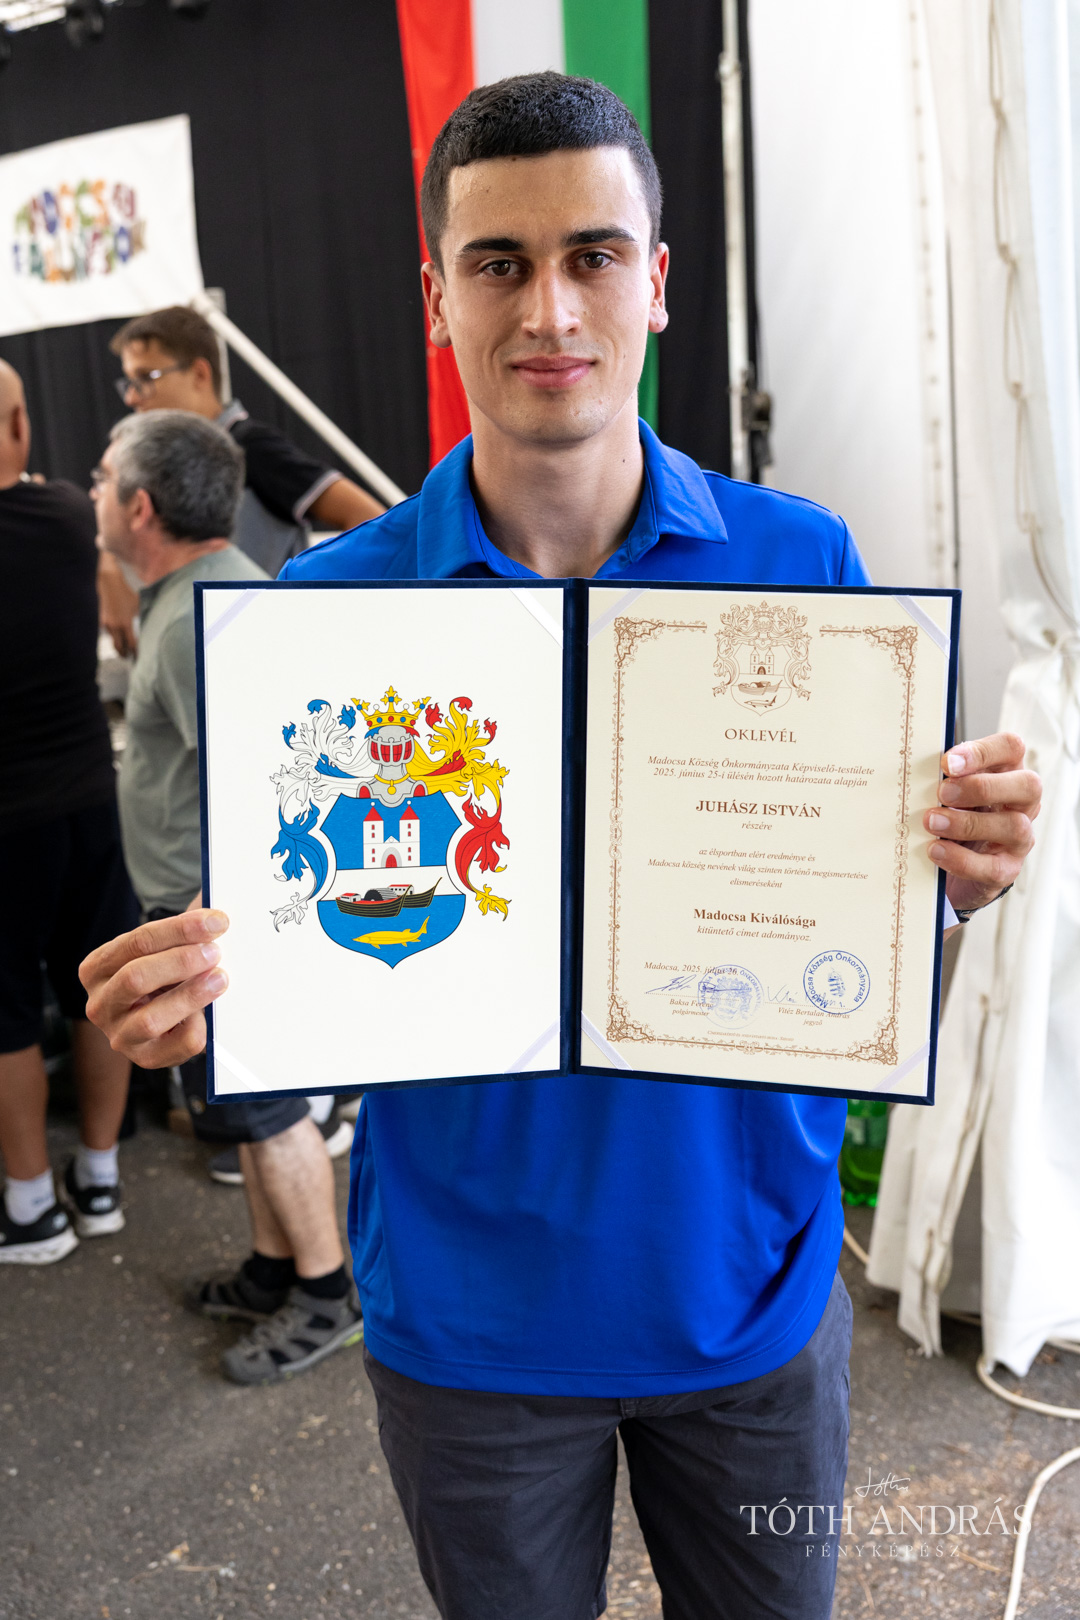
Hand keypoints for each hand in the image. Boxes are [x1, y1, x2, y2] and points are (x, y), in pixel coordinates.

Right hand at [79, 910, 229, 1067]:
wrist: (167, 1017)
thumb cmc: (165, 975)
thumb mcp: (163, 951)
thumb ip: (183, 934)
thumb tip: (217, 915)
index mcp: (97, 968)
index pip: (136, 942)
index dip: (180, 929)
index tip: (216, 921)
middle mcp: (100, 1004)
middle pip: (136, 978)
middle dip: (181, 962)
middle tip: (215, 951)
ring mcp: (120, 1035)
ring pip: (150, 1019)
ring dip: (190, 996)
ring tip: (219, 978)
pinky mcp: (146, 1058)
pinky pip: (175, 1045)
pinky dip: (196, 1028)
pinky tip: (208, 1015)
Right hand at [97, 549, 138, 657]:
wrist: (106, 580)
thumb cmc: (124, 591)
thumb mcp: (137, 603)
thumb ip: (140, 615)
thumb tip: (147, 623)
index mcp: (125, 623)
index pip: (131, 644)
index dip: (135, 653)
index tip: (137, 658)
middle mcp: (114, 626)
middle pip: (118, 647)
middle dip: (123, 653)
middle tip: (126, 656)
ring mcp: (103, 623)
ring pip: (110, 637)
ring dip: (115, 641)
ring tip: (120, 644)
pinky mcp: (96, 618)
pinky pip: (103, 629)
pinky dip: (108, 631)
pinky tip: (111, 629)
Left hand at [924, 733, 1039, 914]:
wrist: (953, 867)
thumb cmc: (952, 815)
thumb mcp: (949, 792)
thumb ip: (942, 779)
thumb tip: (914, 770)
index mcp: (1007, 772)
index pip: (1010, 748)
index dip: (982, 752)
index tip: (948, 763)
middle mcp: (1022, 803)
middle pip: (1027, 785)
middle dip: (981, 788)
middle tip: (942, 793)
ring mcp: (1020, 837)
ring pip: (1014, 827)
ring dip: (968, 824)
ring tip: (932, 822)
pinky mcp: (1007, 869)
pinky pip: (993, 867)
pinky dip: (961, 860)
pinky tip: (936, 850)